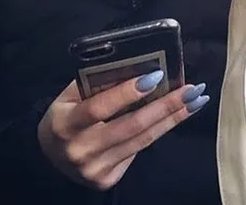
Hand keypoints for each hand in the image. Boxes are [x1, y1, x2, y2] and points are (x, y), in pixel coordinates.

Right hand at [38, 71, 208, 190]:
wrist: (48, 158)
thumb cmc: (66, 115)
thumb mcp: (70, 95)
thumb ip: (97, 81)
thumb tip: (138, 64)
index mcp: (65, 123)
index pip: (100, 107)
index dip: (128, 92)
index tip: (156, 75)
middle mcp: (80, 150)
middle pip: (131, 126)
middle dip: (166, 106)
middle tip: (192, 89)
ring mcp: (94, 169)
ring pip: (142, 140)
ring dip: (173, 118)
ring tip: (196, 99)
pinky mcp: (106, 180)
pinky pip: (139, 151)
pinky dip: (160, 130)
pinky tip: (176, 116)